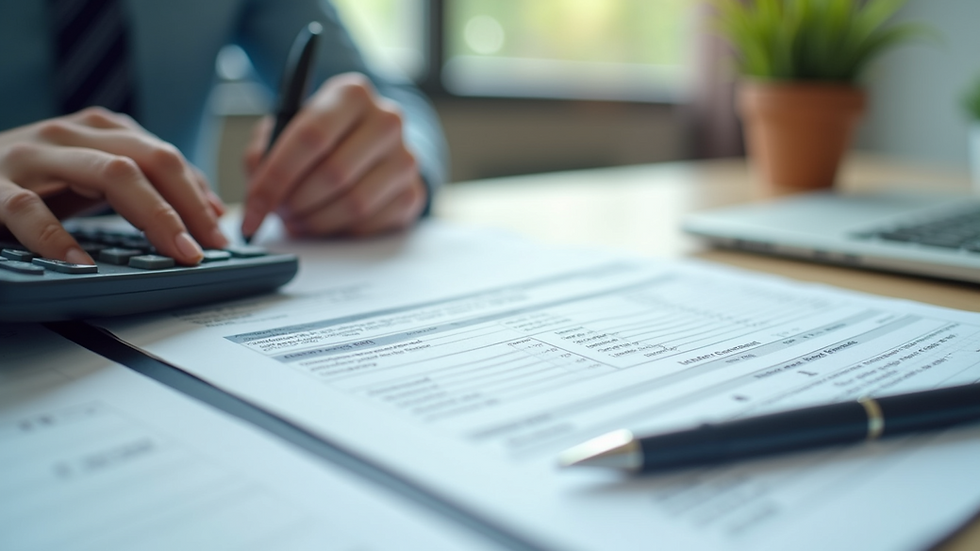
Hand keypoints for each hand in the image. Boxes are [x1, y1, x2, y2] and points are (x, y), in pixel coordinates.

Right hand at [0, 107, 227, 264]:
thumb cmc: (31, 179)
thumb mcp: (91, 177)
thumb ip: (145, 186)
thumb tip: (208, 210)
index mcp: (97, 130)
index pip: (162, 155)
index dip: (197, 194)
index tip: (219, 231)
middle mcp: (68, 136)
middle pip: (144, 160)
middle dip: (185, 205)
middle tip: (205, 247)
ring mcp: (29, 157)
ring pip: (105, 173)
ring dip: (152, 215)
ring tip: (176, 251)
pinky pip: (28, 208)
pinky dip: (57, 238)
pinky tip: (82, 262)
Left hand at [241, 73, 426, 238]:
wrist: (374, 145)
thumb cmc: (324, 137)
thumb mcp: (288, 128)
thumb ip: (265, 151)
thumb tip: (258, 193)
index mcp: (352, 93)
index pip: (310, 137)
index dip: (275, 178)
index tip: (253, 208)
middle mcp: (387, 120)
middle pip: (333, 174)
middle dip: (296, 203)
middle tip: (277, 213)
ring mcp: (405, 158)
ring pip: (354, 204)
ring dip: (315, 221)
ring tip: (297, 220)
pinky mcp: (412, 193)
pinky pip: (370, 222)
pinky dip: (339, 230)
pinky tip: (325, 222)